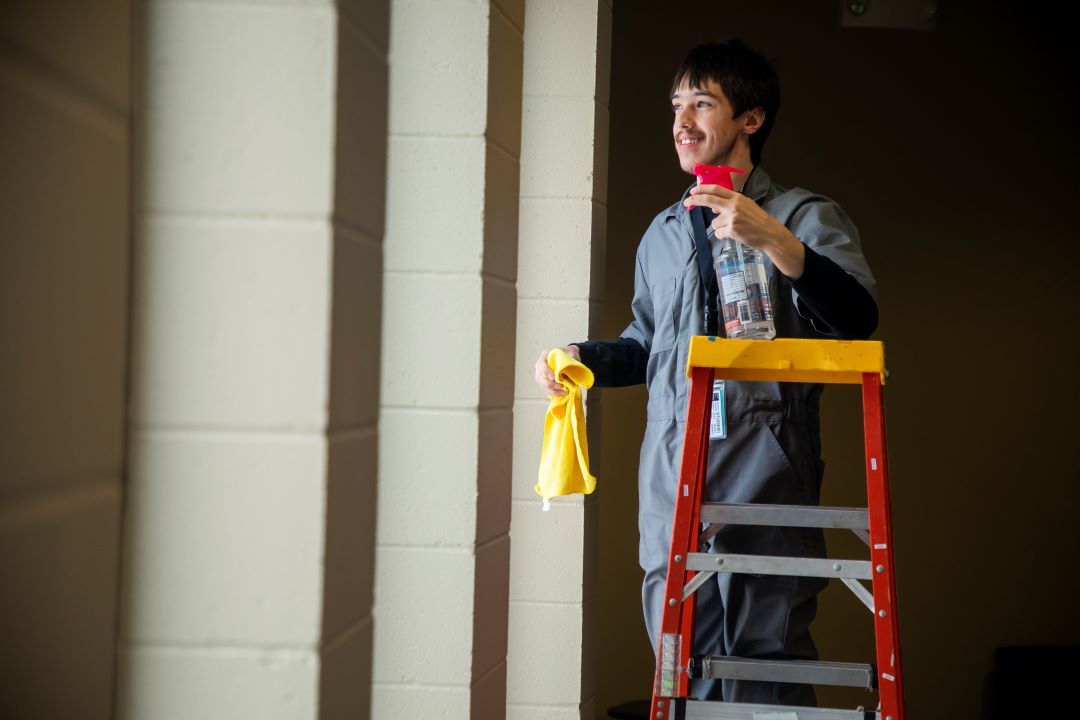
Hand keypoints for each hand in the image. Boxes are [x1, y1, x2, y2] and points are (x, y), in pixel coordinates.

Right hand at [533, 345, 580, 396]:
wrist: (569, 357)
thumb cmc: (568, 354)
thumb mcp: (570, 352)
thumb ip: (570, 357)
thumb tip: (571, 365)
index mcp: (544, 356)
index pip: (541, 365)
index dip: (546, 372)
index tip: (553, 377)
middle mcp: (540, 366)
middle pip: (539, 378)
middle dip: (550, 384)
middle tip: (561, 386)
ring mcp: (541, 375)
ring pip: (542, 386)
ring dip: (553, 391)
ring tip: (564, 391)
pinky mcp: (544, 383)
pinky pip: (547, 390)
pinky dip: (555, 393)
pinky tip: (563, 393)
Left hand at [685, 184, 805, 278]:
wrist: (769, 233)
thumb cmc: (757, 220)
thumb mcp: (745, 206)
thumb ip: (729, 205)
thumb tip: (712, 207)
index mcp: (737, 197)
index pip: (716, 189)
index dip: (702, 189)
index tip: (693, 191)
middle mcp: (734, 205)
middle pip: (709, 200)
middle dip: (695, 200)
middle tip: (686, 202)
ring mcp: (733, 218)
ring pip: (714, 223)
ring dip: (720, 227)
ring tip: (734, 228)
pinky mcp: (732, 230)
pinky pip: (718, 233)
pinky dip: (723, 236)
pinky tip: (734, 235)